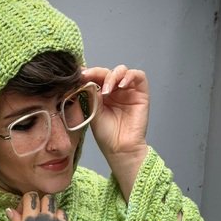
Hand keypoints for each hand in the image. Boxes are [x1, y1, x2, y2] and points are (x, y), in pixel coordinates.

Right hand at [6, 192, 75, 220]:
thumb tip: (10, 209)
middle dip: (42, 203)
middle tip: (38, 215)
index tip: (26, 210)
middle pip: (48, 198)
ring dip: (54, 214)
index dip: (28, 201)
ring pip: (60, 209)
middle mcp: (49, 219)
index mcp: (32, 219)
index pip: (32, 196)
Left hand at [82, 65, 149, 200]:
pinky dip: (129, 76)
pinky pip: (138, 76)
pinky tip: (121, 85)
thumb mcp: (93, 111)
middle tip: (89, 77)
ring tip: (107, 89)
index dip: (89, 73)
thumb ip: (90, 94)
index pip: (96, 77)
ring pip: (122, 71)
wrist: (120, 149)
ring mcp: (128, 91)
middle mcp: (115, 91)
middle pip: (108, 72)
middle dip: (98, 73)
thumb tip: (85, 78)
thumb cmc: (107, 135)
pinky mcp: (141, 93)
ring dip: (113, 76)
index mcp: (102, 95)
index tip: (79, 74)